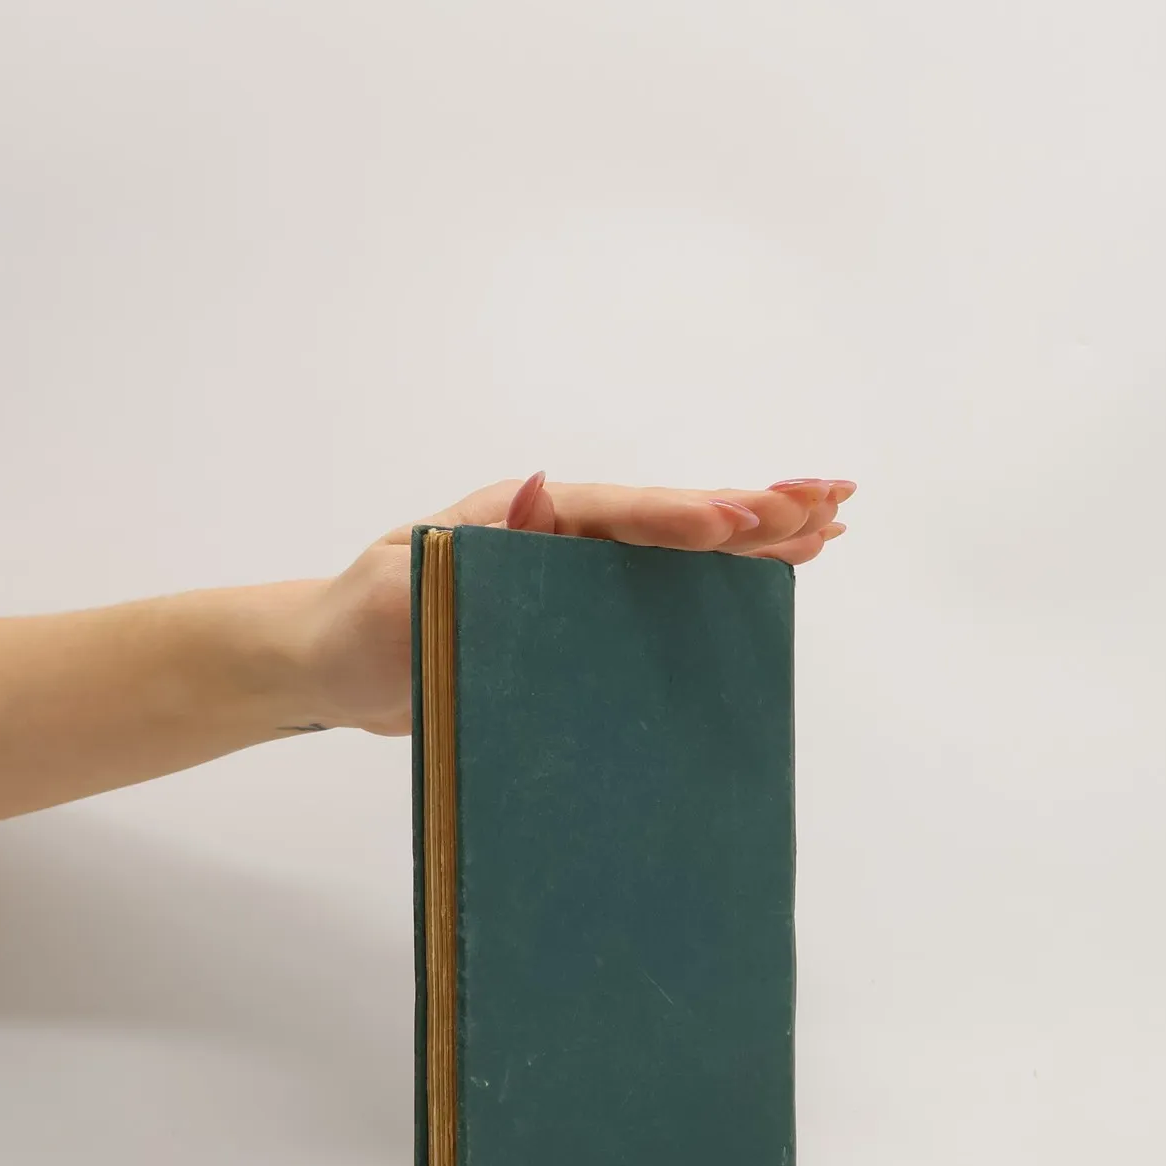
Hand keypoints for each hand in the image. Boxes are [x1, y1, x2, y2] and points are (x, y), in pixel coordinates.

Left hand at [292, 474, 853, 736]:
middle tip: (831, 500)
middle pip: (667, 521)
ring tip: (829, 525)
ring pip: (678, 555)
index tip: (740, 517)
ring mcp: (572, 578)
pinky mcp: (576, 622)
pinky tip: (771, 575)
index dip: (679, 517)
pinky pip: (660, 598)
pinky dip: (720, 584)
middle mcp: (558, 538)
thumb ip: (460, 555)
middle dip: (749, 510)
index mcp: (521, 520)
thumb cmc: (359, 621)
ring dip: (754, 539)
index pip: (614, 513)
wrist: (335, 665)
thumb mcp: (400, 582)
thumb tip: (538, 502)